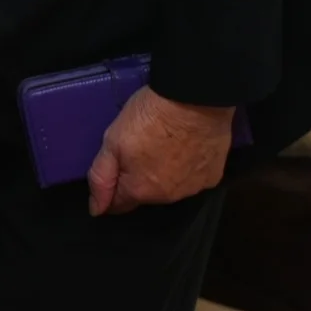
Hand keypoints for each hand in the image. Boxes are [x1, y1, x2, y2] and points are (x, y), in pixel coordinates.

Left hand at [87, 86, 233, 215]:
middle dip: (137, 179)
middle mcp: (169, 197)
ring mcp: (195, 188)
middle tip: (135, 150)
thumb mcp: (112, 142)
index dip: (111, 191)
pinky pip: (193, 178)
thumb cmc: (148, 118)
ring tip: (161, 146)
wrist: (194, 100)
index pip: (119, 204)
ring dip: (163, 175)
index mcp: (141, 190)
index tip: (111, 174)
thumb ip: (102, 178)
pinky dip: (186, 168)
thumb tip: (96, 210)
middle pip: (146, 195)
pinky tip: (185, 148)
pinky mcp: (214, 175)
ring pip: (171, 188)